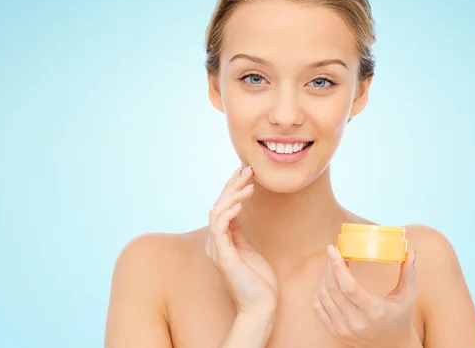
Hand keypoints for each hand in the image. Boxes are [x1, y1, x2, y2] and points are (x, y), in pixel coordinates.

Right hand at [205, 166, 278, 316]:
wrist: (260, 306)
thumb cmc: (258, 280)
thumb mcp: (248, 248)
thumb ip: (238, 231)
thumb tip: (236, 210)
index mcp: (220, 240)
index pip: (222, 207)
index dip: (230, 187)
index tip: (243, 171)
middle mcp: (214, 242)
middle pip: (218, 205)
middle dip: (232, 184)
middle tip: (248, 169)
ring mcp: (217, 249)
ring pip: (217, 211)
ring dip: (232, 194)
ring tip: (249, 182)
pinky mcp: (223, 255)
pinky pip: (220, 226)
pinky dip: (229, 211)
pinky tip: (242, 202)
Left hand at [313, 245, 418, 347]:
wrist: (393, 347)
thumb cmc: (400, 317)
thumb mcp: (408, 297)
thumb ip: (409, 273)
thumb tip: (412, 252)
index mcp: (374, 311)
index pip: (348, 286)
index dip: (337, 265)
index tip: (333, 249)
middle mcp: (356, 321)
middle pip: (333, 288)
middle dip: (330, 266)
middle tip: (334, 253)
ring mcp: (343, 329)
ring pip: (323, 296)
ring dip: (325, 277)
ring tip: (333, 266)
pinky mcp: (335, 332)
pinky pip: (318, 307)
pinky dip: (320, 291)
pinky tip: (328, 282)